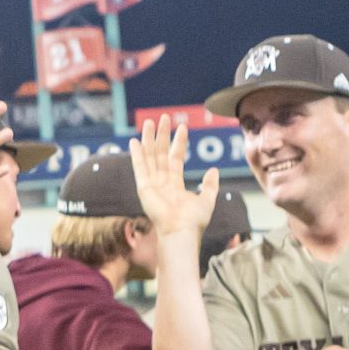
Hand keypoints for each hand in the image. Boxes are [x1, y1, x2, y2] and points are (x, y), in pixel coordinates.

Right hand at [128, 123, 218, 241]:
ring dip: (149, 139)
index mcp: (174, 185)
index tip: (182, 127)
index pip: (175, 158)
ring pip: (149, 156)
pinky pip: (139, 167)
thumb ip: (210, 185)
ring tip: (149, 122)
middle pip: (160, 153)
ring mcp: (151, 184)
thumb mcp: (207, 199)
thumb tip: (213, 169)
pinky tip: (135, 141)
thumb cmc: (194, 221)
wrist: (181, 231)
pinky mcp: (144, 187)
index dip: (178, 142)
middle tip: (163, 118)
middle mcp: (161, 182)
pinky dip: (137, 154)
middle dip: (161, 135)